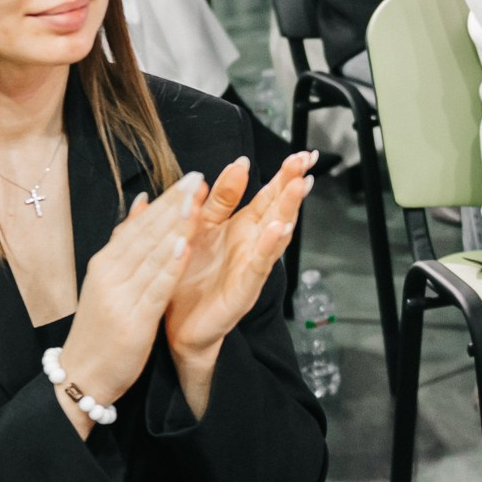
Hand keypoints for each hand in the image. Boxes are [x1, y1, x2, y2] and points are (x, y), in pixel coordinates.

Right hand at [57, 175, 207, 409]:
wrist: (81, 375)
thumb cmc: (100, 328)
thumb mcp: (108, 282)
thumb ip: (126, 243)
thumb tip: (142, 201)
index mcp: (105, 263)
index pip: (139, 223)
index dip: (167, 200)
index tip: (191, 179)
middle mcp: (109, 274)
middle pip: (146, 233)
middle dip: (174, 204)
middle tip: (198, 179)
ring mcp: (119, 296)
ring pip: (152, 255)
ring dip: (175, 227)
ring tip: (196, 202)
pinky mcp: (132, 320)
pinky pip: (155, 288)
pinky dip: (169, 266)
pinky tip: (184, 247)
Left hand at [163, 152, 315, 368]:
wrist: (175, 327)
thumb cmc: (188, 279)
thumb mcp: (199, 228)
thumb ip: (217, 198)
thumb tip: (238, 164)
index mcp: (239, 228)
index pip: (266, 195)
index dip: (283, 175)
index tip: (300, 154)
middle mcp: (250, 245)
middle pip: (277, 209)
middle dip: (292, 184)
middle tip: (306, 160)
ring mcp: (250, 268)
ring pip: (275, 234)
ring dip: (287, 210)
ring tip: (299, 187)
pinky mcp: (242, 290)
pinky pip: (258, 266)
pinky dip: (269, 247)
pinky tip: (278, 230)